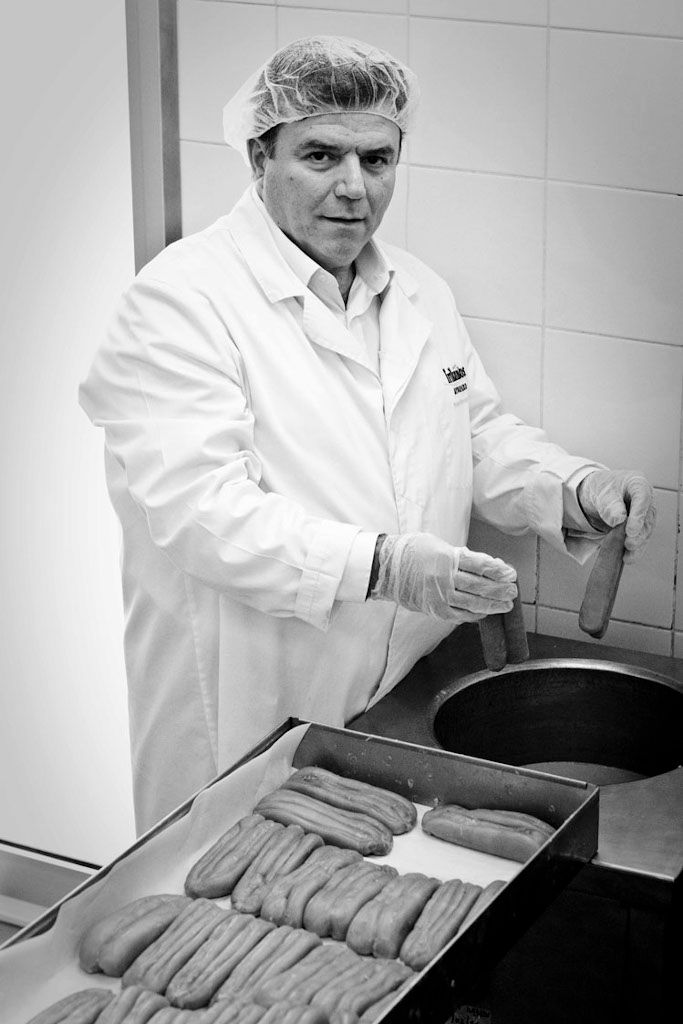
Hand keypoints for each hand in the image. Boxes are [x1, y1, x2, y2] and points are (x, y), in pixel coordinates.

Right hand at [369, 532, 517, 620]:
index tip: (511, 573)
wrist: (385, 569)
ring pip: (472, 603)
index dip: (498, 570)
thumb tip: (486, 565)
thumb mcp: (437, 545)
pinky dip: (474, 614)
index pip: (480, 565)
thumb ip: (461, 556)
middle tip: (514, 592)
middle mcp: (444, 577)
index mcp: (446, 557)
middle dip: (500, 590)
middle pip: (479, 586)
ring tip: (506, 605)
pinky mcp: (434, 609)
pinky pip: (459, 615)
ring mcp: (439, 595)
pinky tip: (484, 612)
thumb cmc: (412, 552)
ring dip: (492, 605)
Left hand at [577, 469, 655, 562]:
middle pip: (647, 517)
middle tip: (629, 545)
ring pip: (646, 530)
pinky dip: (636, 548)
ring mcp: (645, 512)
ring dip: (638, 544)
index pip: (642, 499)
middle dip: (639, 534)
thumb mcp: (603, 493)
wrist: (600, 491)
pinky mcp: (642, 524)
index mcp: (638, 483)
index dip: (638, 516)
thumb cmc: (603, 488)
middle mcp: (645, 498)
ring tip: (628, 555)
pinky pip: (641, 537)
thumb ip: (610, 505)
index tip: (630, 531)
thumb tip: (619, 519)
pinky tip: (629, 557)